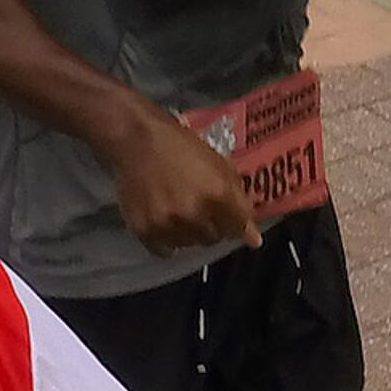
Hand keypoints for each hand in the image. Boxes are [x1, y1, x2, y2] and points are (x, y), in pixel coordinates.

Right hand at [110, 103, 261, 258]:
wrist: (137, 140)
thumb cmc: (181, 147)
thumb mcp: (219, 164)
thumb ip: (239, 199)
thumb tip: (253, 238)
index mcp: (218, 195)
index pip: (238, 229)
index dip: (235, 222)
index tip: (229, 219)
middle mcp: (193, 214)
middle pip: (212, 238)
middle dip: (210, 225)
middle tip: (197, 205)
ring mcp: (167, 224)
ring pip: (189, 245)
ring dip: (188, 232)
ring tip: (178, 210)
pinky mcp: (144, 231)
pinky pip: (165, 250)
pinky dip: (168, 239)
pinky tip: (165, 221)